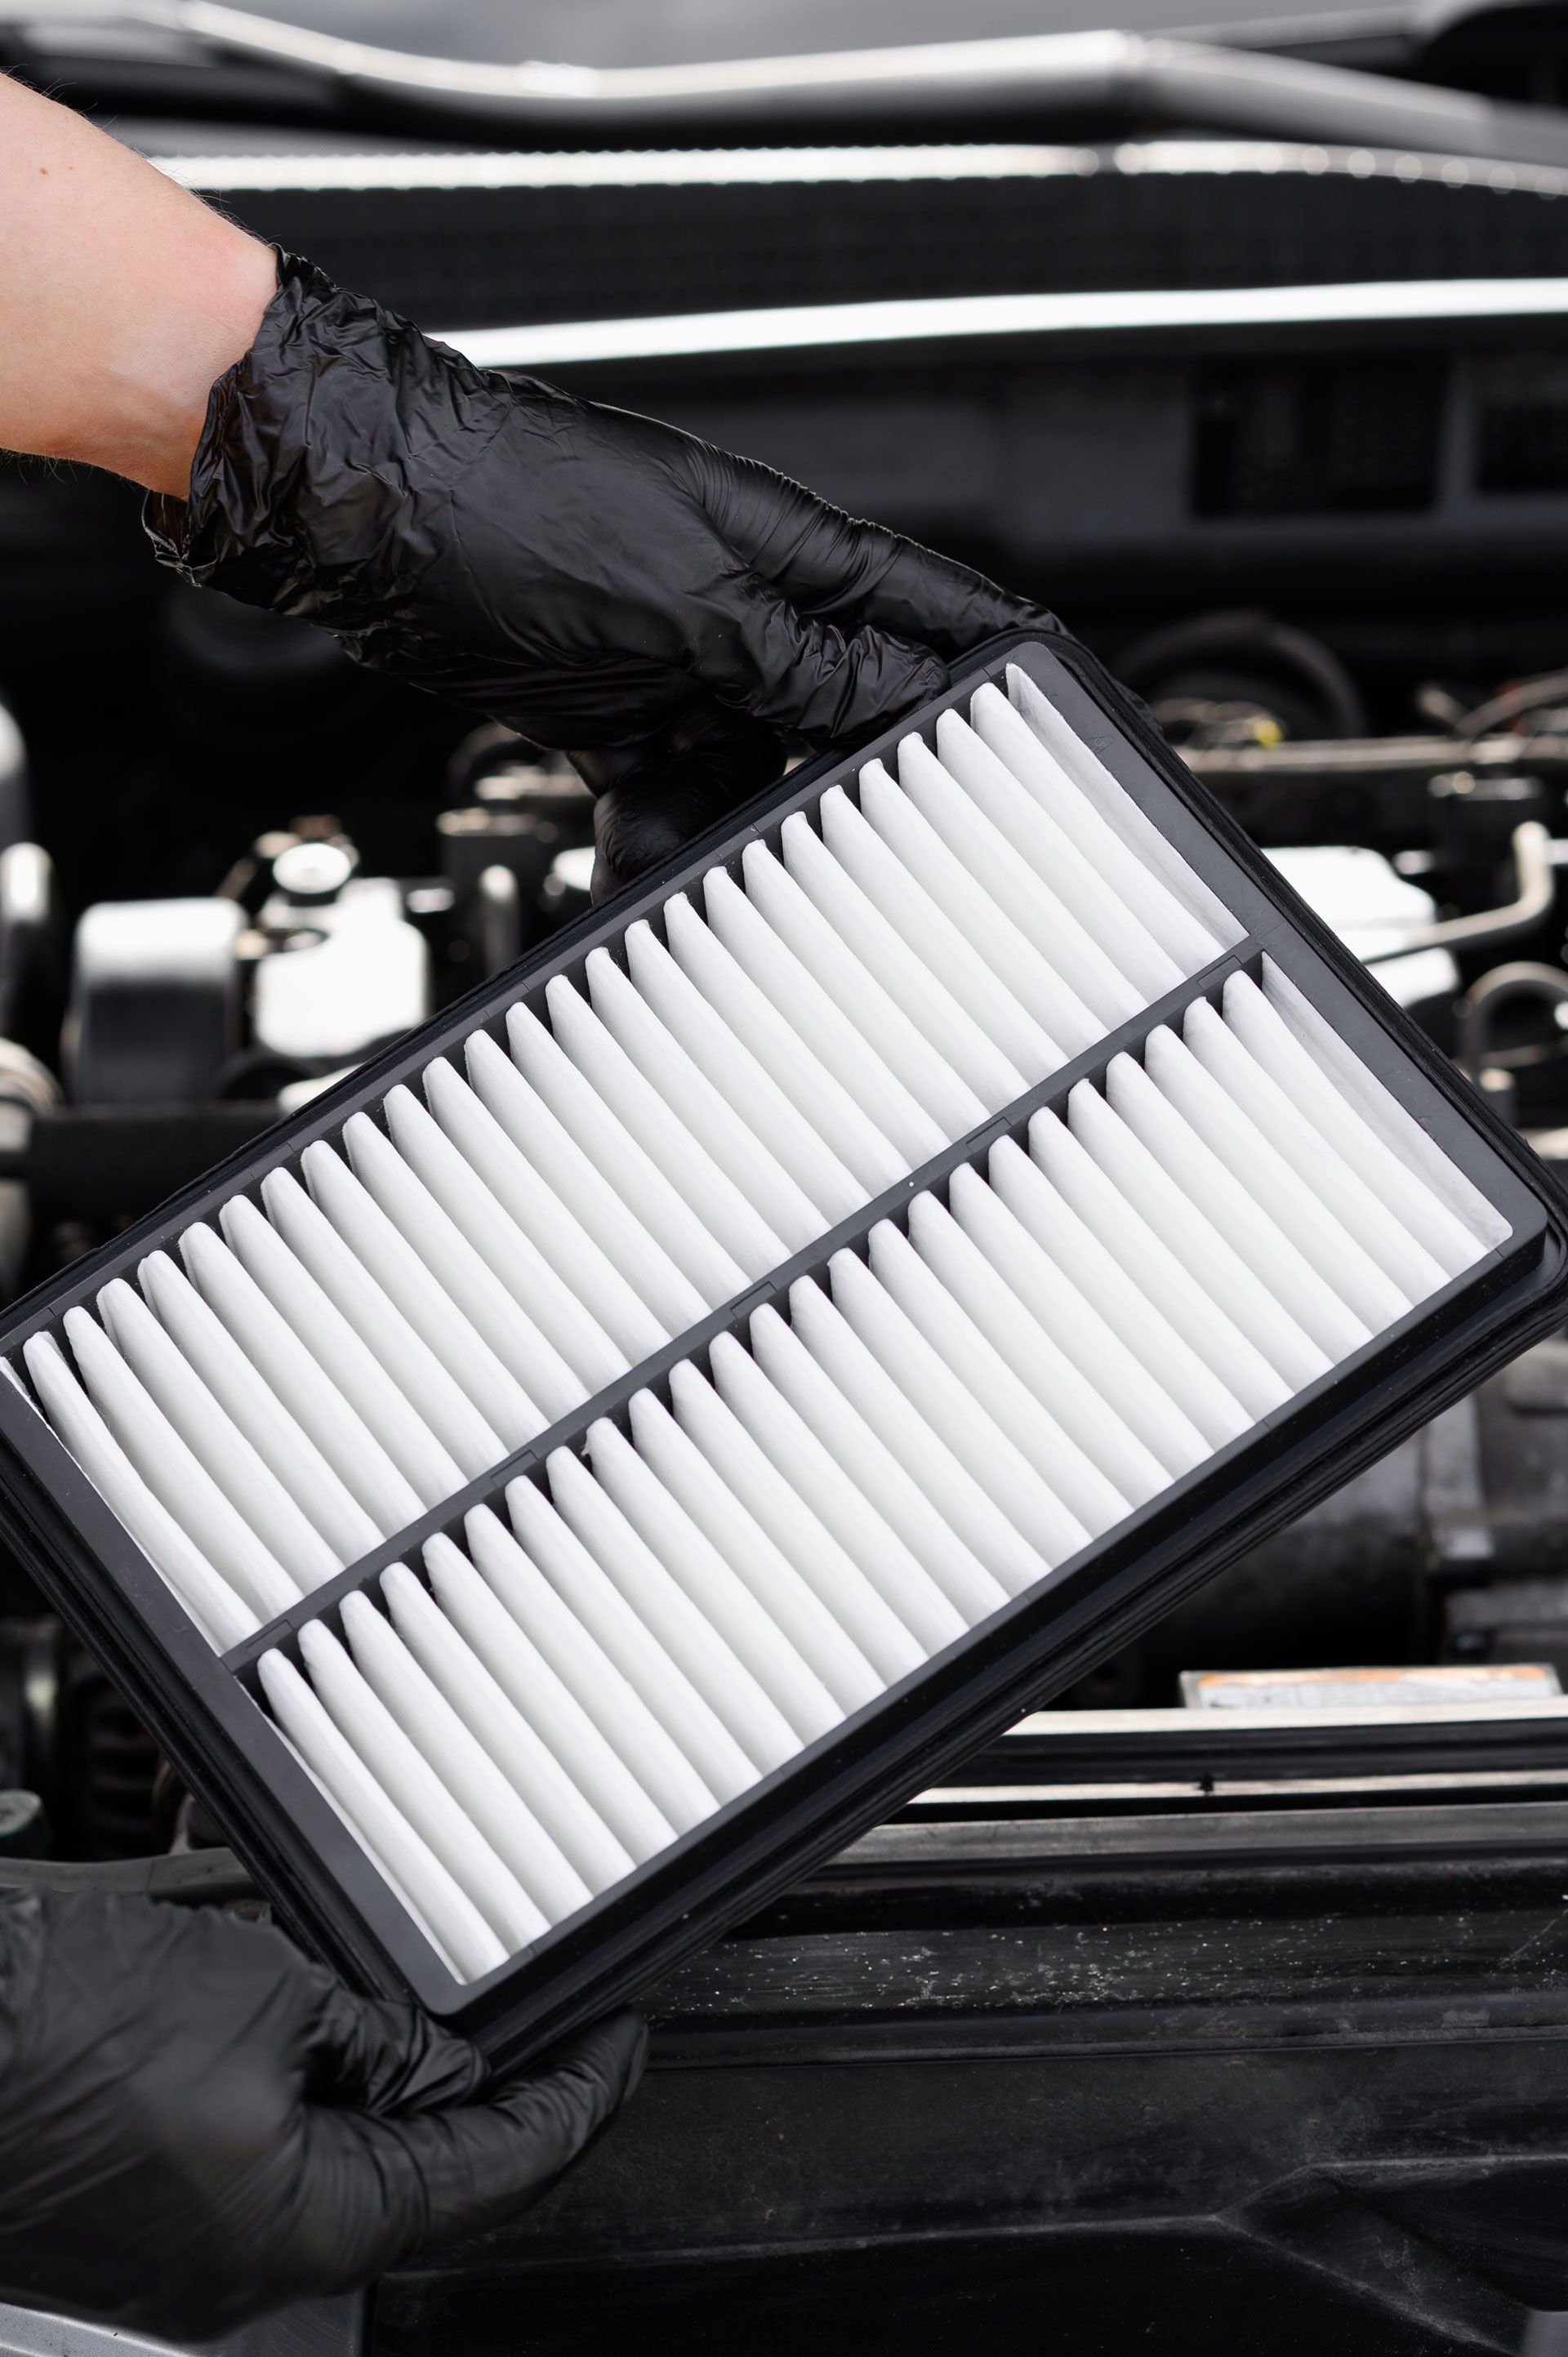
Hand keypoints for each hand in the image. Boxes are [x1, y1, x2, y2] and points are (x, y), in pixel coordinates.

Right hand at [0, 1889, 644, 2340]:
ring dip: (392, 2068)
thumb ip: (375, 2036)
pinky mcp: (142, 2200)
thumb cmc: (55, 2033)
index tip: (624, 2039)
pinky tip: (323, 1998)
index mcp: (309, 2235)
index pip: (497, 2171)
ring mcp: (192, 2241)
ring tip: (435, 1987)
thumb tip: (439, 2058)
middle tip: (552, 2008)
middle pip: (423, 2173)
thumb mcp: (261, 1999)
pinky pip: (264, 2139)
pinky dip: (310, 2070)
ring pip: (342, 2151)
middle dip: (491, 2083)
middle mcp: (254, 2264)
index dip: (580, 2097)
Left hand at [145, 252, 1056, 894]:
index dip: (1004, 686)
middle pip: (847, 719)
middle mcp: (751, 601)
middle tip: (855, 871)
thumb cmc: (506, 510)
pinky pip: (666, 793)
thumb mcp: (691, 610)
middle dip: (843, 800)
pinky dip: (651, 839)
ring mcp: (682, 652)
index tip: (1056, 759)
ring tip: (698, 869)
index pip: (944, 621)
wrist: (355, 518)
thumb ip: (810, 668)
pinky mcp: (615, 700)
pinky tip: (633, 866)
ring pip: (752, 774)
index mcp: (797, 549)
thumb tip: (910, 703)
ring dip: (727, 833)